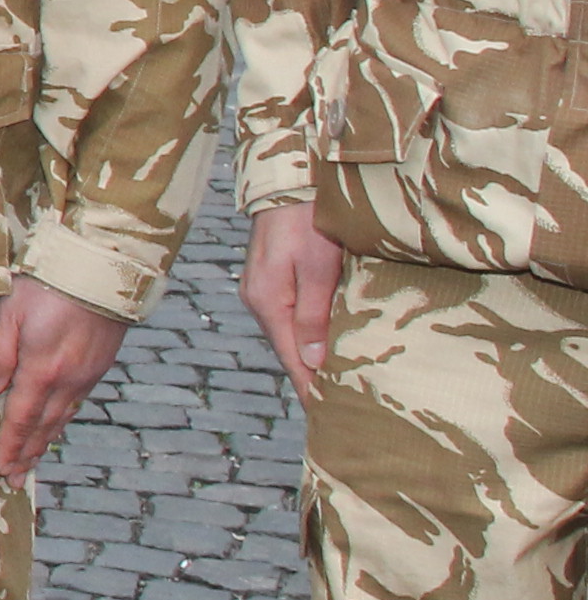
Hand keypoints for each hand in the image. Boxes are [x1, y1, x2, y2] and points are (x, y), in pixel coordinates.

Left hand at [0, 276, 132, 481]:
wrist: (102, 272)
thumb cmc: (48, 287)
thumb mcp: (10, 313)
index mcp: (41, 372)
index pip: (20, 419)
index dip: (10, 447)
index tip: (2, 470)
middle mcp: (67, 381)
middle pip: (42, 428)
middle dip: (26, 456)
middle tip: (14, 480)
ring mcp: (86, 376)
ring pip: (62, 419)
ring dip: (44, 444)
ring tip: (31, 463)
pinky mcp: (98, 367)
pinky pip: (76, 404)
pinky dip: (62, 423)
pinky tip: (55, 427)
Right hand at [240, 201, 346, 400]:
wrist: (290, 179)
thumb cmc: (310, 219)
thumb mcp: (318, 267)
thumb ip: (314, 315)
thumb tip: (312, 362)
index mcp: (269, 303)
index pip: (293, 360)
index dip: (311, 390)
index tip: (329, 420)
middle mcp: (259, 300)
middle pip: (289, 351)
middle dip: (312, 379)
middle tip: (340, 411)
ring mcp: (262, 289)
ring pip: (290, 335)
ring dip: (310, 358)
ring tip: (336, 384)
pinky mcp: (271, 278)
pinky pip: (290, 317)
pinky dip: (307, 336)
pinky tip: (323, 344)